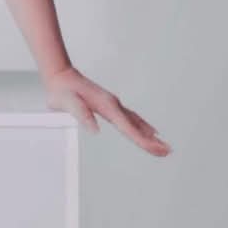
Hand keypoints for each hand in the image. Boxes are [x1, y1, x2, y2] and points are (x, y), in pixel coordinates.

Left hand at [44, 66, 171, 156]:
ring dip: (149, 134)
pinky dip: (141, 126)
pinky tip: (147, 130)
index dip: (143, 140)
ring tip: (162, 145)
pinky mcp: (110, 105)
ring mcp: (113, 104)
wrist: (60, 75)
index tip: (155, 148)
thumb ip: (81, 115)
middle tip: (167, 151)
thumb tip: (94, 130)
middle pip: (137, 127)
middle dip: (152, 141)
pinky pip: (131, 118)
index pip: (128, 128)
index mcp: (107, 106)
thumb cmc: (63, 90)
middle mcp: (114, 105)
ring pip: (136, 122)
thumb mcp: (68, 103)